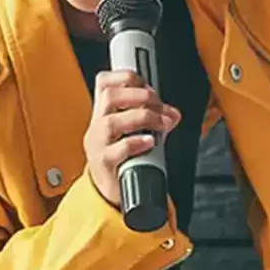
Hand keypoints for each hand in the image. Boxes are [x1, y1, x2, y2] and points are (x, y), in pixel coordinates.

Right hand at [83, 70, 180, 207]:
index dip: (126, 77)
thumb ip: (150, 117)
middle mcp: (97, 126)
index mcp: (103, 113)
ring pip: (111, 122)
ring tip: (162, 123)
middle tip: (160, 106)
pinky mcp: (103, 165)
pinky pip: (116, 151)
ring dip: (142, 117)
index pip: (104, 82)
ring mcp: (97, 145)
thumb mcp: (131, 132)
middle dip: (140, 96)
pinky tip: (150, 142)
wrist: (111, 192)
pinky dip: (136, 142)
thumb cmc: (123, 159)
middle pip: (109, 97)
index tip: (148, 85)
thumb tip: (172, 113)